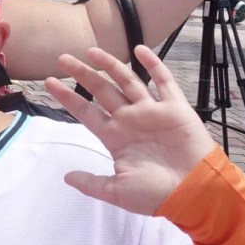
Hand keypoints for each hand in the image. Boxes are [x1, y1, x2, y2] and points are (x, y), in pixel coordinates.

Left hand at [44, 45, 216, 215]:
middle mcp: (130, 119)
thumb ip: (92, 183)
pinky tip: (140, 49)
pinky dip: (154, 64)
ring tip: (92, 51)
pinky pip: (164, 82)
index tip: (49, 82)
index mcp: (115, 136)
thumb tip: (66, 177)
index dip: (67, 96)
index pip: (85, 111)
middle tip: (63, 58)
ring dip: (111, 65)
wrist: (195, 194)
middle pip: (101, 90)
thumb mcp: (117, 191)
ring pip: (127, 81)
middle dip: (82, 74)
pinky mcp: (176, 108)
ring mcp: (152, 112)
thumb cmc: (157, 194)